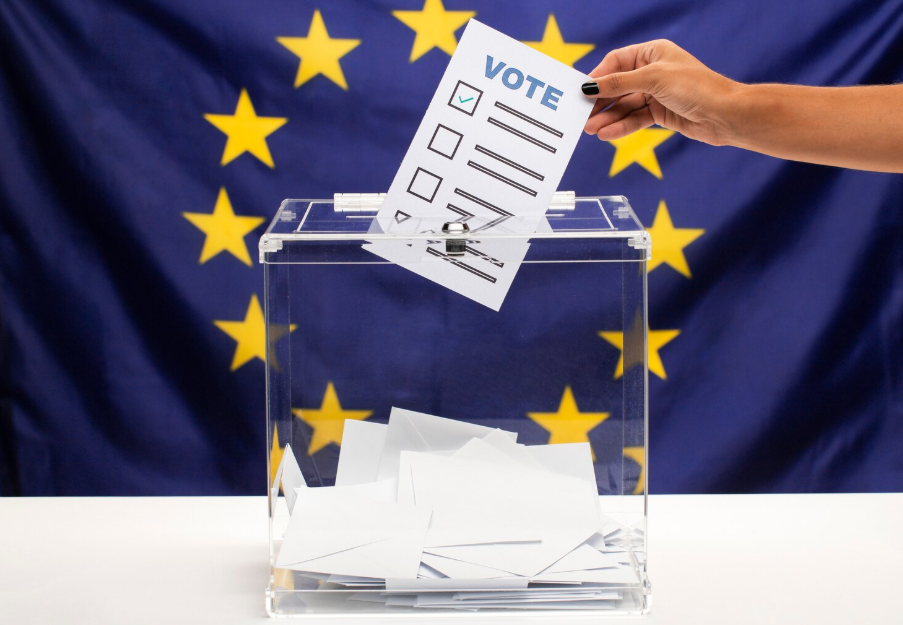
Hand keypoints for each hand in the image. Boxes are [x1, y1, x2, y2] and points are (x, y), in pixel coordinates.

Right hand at [582, 40, 740, 145]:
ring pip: (624, 106)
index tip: (582, 91)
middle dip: (600, 101)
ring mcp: (656, 94)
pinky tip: (606, 133)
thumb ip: (619, 83)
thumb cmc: (696, 87)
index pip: (617, 62)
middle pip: (618, 86)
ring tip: (590, 129)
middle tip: (581, 115)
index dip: (599, 76)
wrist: (725, 115)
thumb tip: (590, 85)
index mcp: (653, 52)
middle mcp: (653, 71)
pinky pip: (634, 119)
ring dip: (607, 117)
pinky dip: (621, 126)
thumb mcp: (653, 79)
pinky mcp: (660, 113)